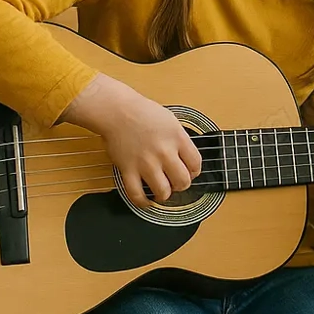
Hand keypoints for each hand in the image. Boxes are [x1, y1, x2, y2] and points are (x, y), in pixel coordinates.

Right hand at [63, 73, 201, 207]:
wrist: (117, 111)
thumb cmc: (143, 112)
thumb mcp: (170, 121)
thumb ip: (179, 140)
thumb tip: (186, 159)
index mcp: (177, 138)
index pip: (196, 164)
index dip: (194, 172)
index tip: (189, 172)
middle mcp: (164, 152)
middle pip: (183, 181)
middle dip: (181, 185)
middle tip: (175, 182)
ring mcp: (146, 163)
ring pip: (163, 192)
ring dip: (164, 194)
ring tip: (162, 190)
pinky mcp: (128, 170)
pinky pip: (137, 194)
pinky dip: (143, 202)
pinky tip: (146, 200)